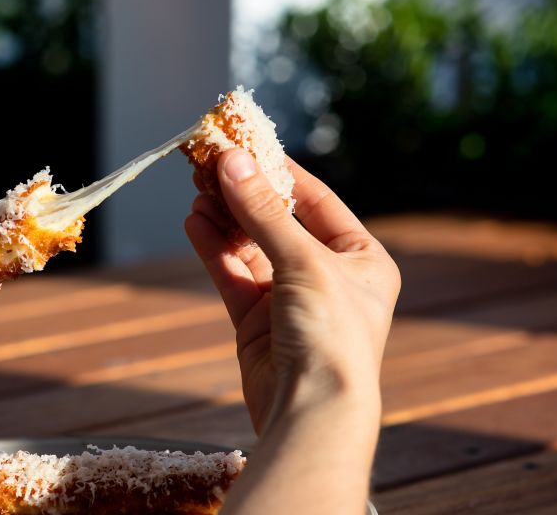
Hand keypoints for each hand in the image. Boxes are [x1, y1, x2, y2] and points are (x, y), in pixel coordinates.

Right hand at [185, 149, 399, 432]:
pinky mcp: (257, 321)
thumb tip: (232, 160)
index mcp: (361, 258)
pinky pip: (233, 274)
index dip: (279, 171)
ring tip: (197, 189)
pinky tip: (194, 223)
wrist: (314, 413)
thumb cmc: (332, 336)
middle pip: (277, 221)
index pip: (315, 200)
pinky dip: (213, 248)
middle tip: (209, 162)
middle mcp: (327, 275)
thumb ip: (263, 212)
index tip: (245, 144)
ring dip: (224, 218)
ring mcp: (289, 298)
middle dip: (243, 193)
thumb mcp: (304, 262)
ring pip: (250, 246)